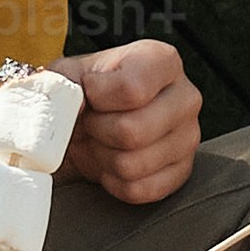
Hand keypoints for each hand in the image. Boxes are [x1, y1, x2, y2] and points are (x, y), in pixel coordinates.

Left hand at [56, 38, 198, 203]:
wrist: (87, 125)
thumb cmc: (84, 96)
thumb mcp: (65, 77)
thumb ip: (61, 83)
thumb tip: (72, 104)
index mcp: (161, 60)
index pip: (132, 89)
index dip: (98, 98)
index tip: (90, 94)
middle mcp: (185, 96)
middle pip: (133, 131)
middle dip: (99, 131)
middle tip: (94, 123)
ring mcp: (189, 137)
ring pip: (133, 165)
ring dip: (105, 158)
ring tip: (104, 141)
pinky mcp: (182, 171)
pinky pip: (140, 190)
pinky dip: (115, 182)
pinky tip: (113, 162)